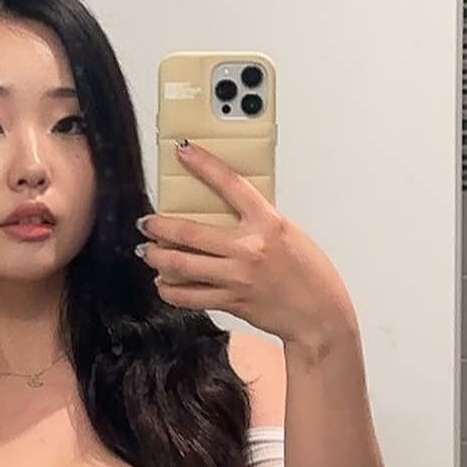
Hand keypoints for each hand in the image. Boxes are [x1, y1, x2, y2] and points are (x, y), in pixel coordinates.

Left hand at [136, 141, 357, 350]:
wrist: (319, 315)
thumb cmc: (309, 273)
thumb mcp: (287, 234)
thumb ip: (258, 223)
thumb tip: (225, 214)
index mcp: (268, 223)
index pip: (230, 184)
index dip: (204, 164)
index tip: (184, 152)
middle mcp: (249, 248)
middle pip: (189, 231)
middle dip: (159, 225)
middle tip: (146, 222)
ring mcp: (237, 277)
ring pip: (181, 264)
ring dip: (156, 256)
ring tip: (147, 252)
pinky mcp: (231, 301)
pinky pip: (189, 296)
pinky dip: (170, 289)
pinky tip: (163, 283)